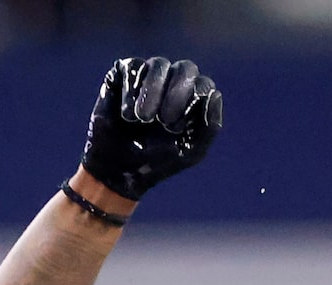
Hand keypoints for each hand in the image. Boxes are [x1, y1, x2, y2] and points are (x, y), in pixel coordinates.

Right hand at [81, 57, 222, 200]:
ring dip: (153, 91)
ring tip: (142, 119)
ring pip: (159, 65)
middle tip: (164, 120)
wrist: (118, 171)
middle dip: (177, 93)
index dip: (191, 104)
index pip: (203, 85)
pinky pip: (132, 67)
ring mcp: (149, 75)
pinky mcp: (123, 74)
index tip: (174, 129)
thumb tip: (213, 94)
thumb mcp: (190, 152)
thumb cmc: (157, 160)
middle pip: (186, 68)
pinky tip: (126, 114)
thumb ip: (210, 127)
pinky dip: (131, 91)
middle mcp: (173, 81)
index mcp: (193, 97)